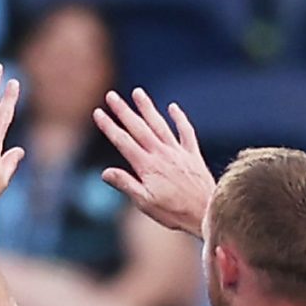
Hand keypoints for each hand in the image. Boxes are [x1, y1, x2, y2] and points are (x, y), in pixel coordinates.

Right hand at [96, 87, 215, 237]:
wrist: (206, 212)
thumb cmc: (173, 212)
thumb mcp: (145, 203)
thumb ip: (126, 184)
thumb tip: (105, 172)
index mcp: (146, 166)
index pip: (123, 142)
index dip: (109, 126)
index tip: (98, 112)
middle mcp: (161, 154)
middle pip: (138, 128)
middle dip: (123, 111)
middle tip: (111, 96)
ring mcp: (177, 152)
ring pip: (159, 124)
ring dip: (147, 108)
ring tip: (137, 92)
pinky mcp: (192, 155)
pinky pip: (185, 132)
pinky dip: (179, 118)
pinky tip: (172, 107)